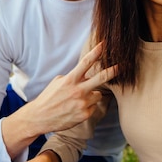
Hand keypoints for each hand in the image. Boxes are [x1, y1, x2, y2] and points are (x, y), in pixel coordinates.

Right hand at [2, 43, 116, 158]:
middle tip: (121, 66)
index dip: (96, 52)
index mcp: (70, 80)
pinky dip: (87, 107)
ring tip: (78, 99)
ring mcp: (82, 103)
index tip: (104, 44)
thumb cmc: (49, 98)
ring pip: (98, 94)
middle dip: (113, 71)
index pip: (86, 63)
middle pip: (101, 78)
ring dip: (92, 94)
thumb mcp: (58, 82)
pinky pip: (93, 106)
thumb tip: (85, 75)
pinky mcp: (85, 114)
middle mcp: (78, 91)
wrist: (40, 117)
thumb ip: (72, 77)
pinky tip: (76, 109)